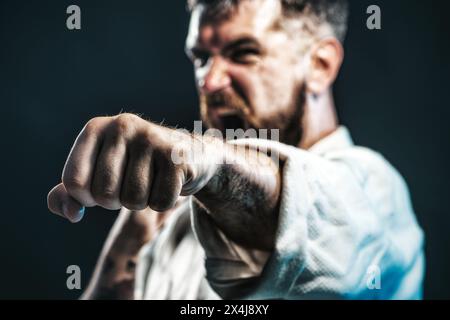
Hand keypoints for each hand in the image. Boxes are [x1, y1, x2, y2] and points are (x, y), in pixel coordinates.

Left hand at [47, 113, 220, 221]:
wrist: (190, 155)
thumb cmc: (137, 168)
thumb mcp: (98, 174)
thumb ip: (70, 194)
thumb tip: (71, 214)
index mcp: (96, 128)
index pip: (74, 182)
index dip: (88, 197)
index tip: (104, 186)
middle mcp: (123, 126)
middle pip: (104, 195)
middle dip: (118, 201)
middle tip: (133, 183)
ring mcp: (151, 139)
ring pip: (133, 201)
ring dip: (143, 203)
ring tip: (152, 181)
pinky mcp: (176, 157)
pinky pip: (160, 203)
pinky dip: (164, 203)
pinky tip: (170, 182)